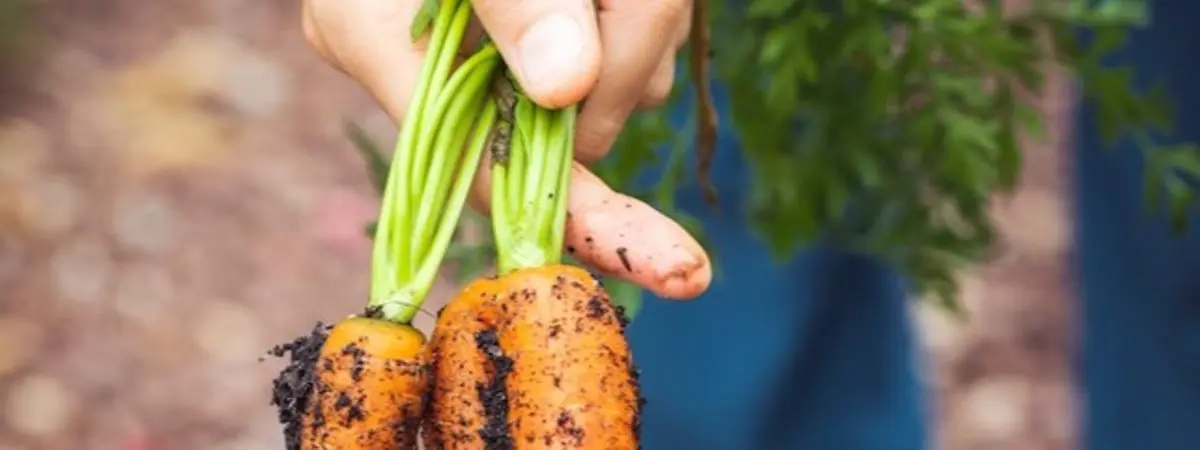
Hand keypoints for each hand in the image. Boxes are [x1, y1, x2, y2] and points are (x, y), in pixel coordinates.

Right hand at [302, 0, 709, 298]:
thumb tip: (565, 89)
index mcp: (375, 40)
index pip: (489, 173)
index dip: (586, 219)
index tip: (676, 266)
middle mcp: (424, 62)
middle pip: (570, 126)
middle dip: (630, 57)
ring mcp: (484, 52)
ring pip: (612, 85)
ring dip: (643, 21)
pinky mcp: (534, 35)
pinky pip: (620, 52)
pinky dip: (641, 13)